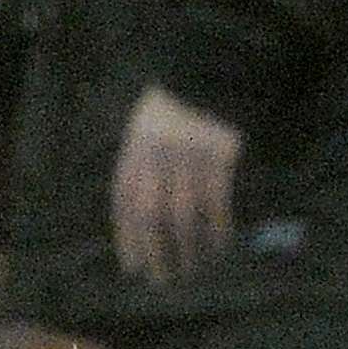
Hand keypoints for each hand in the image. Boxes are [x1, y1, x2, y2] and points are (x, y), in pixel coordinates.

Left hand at [111, 85, 243, 288]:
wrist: (209, 68)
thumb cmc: (176, 104)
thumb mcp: (146, 128)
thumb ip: (142, 164)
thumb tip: (145, 216)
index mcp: (135, 148)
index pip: (125, 201)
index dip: (128, 237)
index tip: (134, 267)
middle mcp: (157, 155)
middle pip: (152, 213)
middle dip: (157, 251)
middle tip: (164, 280)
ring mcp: (190, 155)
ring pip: (185, 212)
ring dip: (190, 246)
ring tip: (195, 267)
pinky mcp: (221, 153)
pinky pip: (217, 200)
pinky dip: (219, 226)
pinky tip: (222, 242)